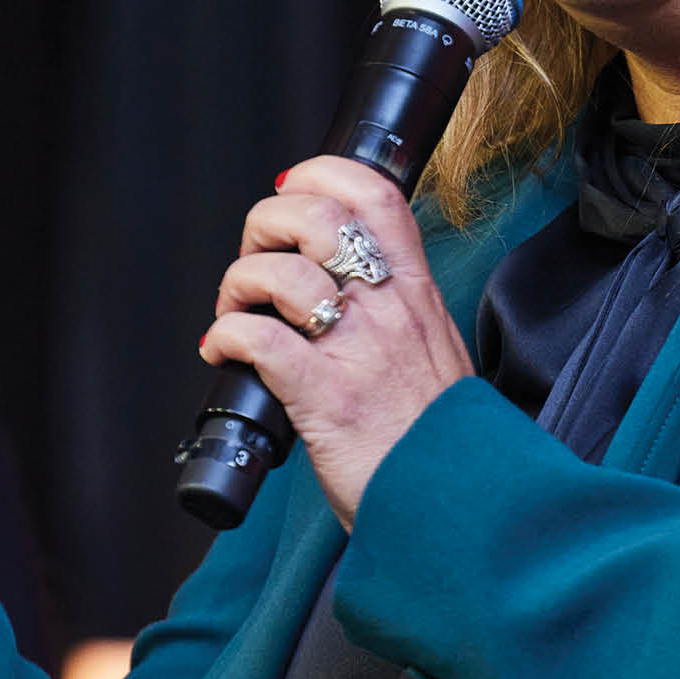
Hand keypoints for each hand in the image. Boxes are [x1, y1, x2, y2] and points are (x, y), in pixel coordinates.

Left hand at [200, 156, 473, 527]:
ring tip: (235, 312)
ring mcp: (355, 350)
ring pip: (281, 272)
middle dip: (267, 223)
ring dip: (239, 283)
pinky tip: (223, 351)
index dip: (325, 173)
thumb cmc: (437, 439)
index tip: (295, 187)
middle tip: (257, 259)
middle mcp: (388, 310)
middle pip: (318, 217)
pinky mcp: (322, 395)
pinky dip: (225, 335)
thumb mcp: (436, 351)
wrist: (456, 505)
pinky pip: (256, 337)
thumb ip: (399, 312)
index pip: (376, 196)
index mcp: (416, 293)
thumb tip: (344, 284)